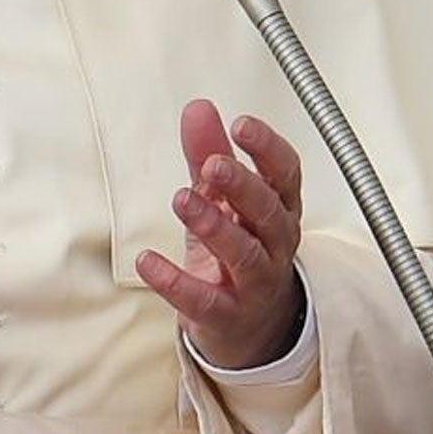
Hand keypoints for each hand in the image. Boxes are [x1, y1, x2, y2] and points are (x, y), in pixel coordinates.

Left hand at [136, 99, 305, 369]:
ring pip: (244, 254)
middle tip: (213, 165)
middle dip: (243, 187)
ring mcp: (255, 283)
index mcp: (278, 209)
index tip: (242, 125)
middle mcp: (274, 245)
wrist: (250, 325)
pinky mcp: (226, 315)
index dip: (268, 149)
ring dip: (213, 225)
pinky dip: (174, 281)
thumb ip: (209, 153)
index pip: (285, 175)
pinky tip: (146, 261)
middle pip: (268, 213)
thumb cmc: (240, 249)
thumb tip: (199, 107)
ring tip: (181, 198)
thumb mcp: (224, 199)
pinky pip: (203, 300)